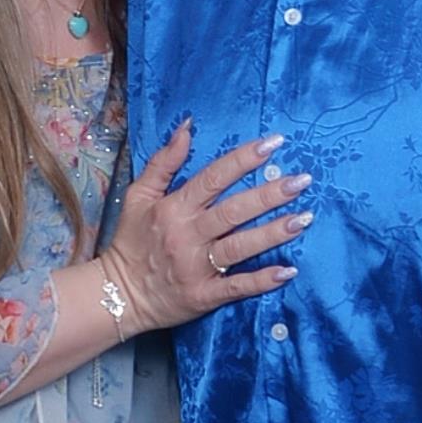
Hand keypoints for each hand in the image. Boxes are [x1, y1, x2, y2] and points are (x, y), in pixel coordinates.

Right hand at [102, 125, 312, 331]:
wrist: (117, 294)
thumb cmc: (131, 242)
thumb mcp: (138, 196)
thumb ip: (163, 162)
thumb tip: (188, 127)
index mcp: (174, 208)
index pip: (213, 178)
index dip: (243, 160)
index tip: (273, 144)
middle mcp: (188, 235)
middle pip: (234, 211)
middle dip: (269, 195)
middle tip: (302, 181)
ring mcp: (197, 267)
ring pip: (240, 246)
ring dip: (273, 233)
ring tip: (304, 218)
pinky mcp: (204, 295)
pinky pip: (237, 287)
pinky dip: (262, 280)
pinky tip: (288, 271)